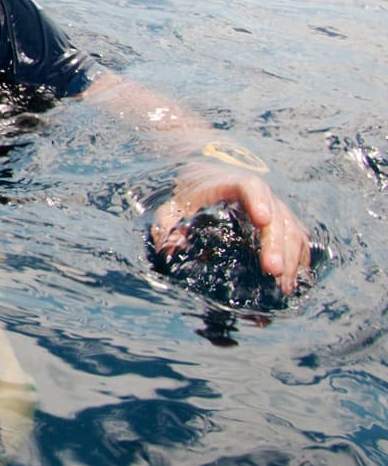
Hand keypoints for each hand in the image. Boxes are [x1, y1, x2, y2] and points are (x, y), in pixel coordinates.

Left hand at [151, 160, 311, 293]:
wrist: (206, 179)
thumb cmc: (189, 197)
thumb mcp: (171, 207)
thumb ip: (167, 226)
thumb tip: (170, 252)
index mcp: (232, 184)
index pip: (250, 186)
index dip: (258, 201)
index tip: (262, 219)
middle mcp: (261, 195)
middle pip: (277, 216)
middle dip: (276, 244)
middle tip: (272, 272)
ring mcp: (276, 209)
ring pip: (293, 230)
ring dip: (291, 258)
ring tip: (283, 287)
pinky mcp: (284, 224)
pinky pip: (299, 241)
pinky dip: (298, 261)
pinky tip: (291, 283)